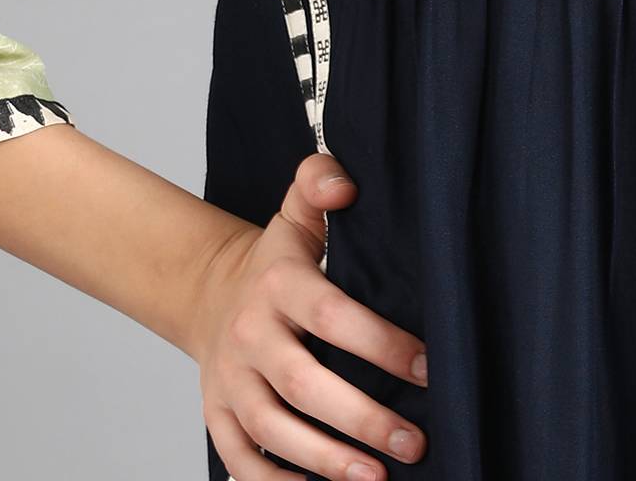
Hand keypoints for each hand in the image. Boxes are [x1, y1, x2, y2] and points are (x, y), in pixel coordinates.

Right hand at [188, 151, 429, 480]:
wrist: (208, 293)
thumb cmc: (275, 260)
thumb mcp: (295, 213)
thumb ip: (320, 184)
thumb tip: (346, 185)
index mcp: (277, 283)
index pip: (331, 314)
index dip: (380, 343)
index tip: (427, 368)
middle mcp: (249, 333)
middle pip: (302, 383)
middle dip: (361, 418)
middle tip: (414, 442)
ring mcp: (229, 380)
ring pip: (273, 428)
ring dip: (326, 460)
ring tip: (378, 479)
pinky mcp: (217, 416)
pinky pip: (241, 459)